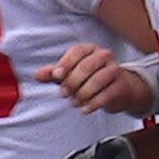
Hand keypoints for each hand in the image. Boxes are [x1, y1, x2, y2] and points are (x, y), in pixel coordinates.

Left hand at [36, 44, 150, 113]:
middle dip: (72, 82)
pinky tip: (85, 109)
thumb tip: (37, 75)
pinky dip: (93, 103)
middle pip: (87, 66)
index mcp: (89, 49)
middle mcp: (104, 56)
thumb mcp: (70, 74)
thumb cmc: (90, 78)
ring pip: (98, 80)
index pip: (77, 51)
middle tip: (64, 94)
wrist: (119, 90)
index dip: (65, 63)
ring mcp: (115, 70)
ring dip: (82, 93)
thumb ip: (53, 74)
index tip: (56, 76)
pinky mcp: (121, 86)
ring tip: (74, 102)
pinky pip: (107, 94)